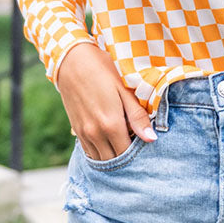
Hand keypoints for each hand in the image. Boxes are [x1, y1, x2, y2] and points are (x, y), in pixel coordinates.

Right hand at [55, 43, 157, 161]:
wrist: (72, 61)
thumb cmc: (104, 71)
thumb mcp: (124, 89)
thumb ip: (138, 116)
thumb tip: (152, 139)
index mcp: (111, 124)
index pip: (128, 154)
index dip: (139, 154)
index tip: (147, 147)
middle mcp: (95, 134)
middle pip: (114, 161)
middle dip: (127, 159)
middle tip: (138, 148)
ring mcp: (84, 134)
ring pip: (101, 160)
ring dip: (113, 157)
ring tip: (125, 145)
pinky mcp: (76, 130)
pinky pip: (90, 153)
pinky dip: (101, 153)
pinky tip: (110, 142)